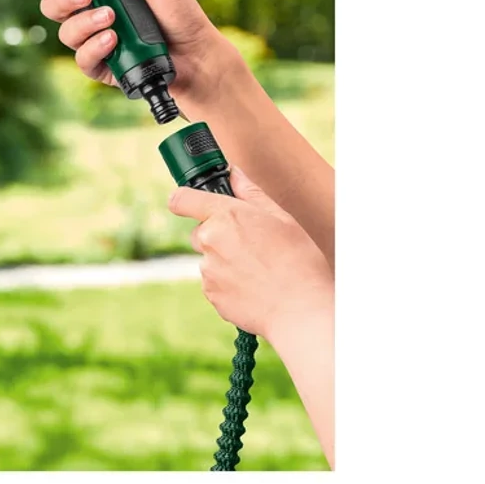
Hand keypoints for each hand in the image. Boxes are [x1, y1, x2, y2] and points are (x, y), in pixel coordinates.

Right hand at [28, 0, 235, 99]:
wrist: (196, 54)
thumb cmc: (178, 12)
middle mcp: (92, 11)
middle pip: (52, 5)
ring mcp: (94, 40)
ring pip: (66, 32)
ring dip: (85, 23)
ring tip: (112, 19)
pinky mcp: (101, 66)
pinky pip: (82, 59)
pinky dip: (94, 48)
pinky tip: (113, 41)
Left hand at [168, 166, 333, 341]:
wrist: (301, 309)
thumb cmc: (298, 261)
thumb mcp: (281, 218)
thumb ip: (251, 193)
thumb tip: (234, 174)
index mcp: (226, 215)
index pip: (182, 199)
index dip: (185, 200)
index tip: (190, 203)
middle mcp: (210, 241)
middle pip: (201, 232)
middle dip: (218, 236)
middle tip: (251, 245)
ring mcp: (208, 270)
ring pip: (209, 259)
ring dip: (224, 261)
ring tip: (258, 270)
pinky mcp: (211, 295)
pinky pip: (214, 282)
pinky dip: (228, 283)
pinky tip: (253, 287)